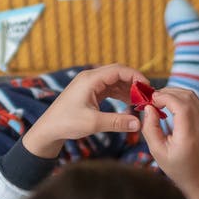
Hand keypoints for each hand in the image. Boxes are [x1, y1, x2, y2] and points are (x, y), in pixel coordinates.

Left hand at [21, 64, 147, 157]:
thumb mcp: (93, 123)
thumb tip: (138, 124)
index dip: (136, 77)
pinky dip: (121, 95)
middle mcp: (90, 78)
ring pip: (115, 81)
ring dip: (128, 90)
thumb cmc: (66, 123)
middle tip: (148, 96)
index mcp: (90, 79)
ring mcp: (90, 84)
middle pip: (118, 73)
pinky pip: (110, 89)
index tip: (149, 88)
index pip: (119, 70)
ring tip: (141, 102)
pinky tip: (130, 104)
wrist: (48, 129)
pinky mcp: (90, 92)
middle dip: (134, 83)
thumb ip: (117, 122)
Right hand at [140, 87, 198, 198]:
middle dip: (167, 92)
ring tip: (159, 101)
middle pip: (187, 96)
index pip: (181, 105)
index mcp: (189, 136)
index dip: (164, 97)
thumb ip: (150, 128)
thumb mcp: (157, 151)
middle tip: (152, 99)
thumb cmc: (177, 167)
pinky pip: (195, 101)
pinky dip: (181, 98)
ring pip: (192, 96)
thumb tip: (148, 107)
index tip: (150, 100)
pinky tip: (169, 105)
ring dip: (174, 93)